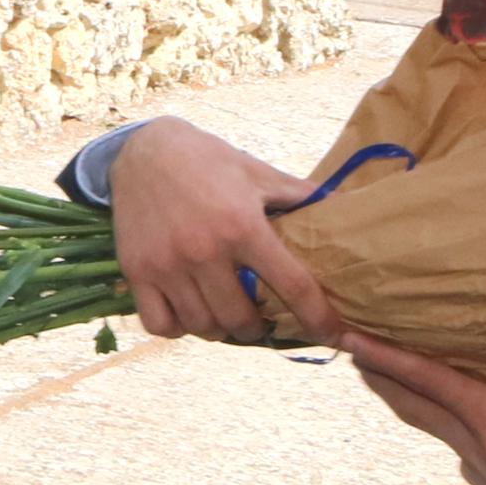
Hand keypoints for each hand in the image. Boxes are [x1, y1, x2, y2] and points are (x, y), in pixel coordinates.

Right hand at [106, 117, 341, 345]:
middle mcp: (204, 249)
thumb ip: (300, 195)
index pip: (292, 286)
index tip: (332, 335)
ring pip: (202, 326)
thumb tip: (348, 205)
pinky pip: (161, 324)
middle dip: (258, 329)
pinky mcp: (137, 270)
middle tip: (260, 321)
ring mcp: (167, 263)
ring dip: (220, 330)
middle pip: (241, 320)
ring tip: (225, 316)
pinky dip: (178, 328)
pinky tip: (187, 312)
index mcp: (243, 225)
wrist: (145, 148)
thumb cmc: (209, 161)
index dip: (318, 318)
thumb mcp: (258, 173)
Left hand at [344, 335, 485, 484]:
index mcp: (480, 416)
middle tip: (348, 351)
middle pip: (410, 402)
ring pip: (423, 419)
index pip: (424, 379)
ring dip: (397, 395)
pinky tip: (440, 416)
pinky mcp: (480, 474)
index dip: (386, 357)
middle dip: (378, 375)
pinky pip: (444, 437)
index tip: (349, 341)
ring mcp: (469, 458)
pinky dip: (428, 416)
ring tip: (379, 376)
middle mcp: (464, 436)